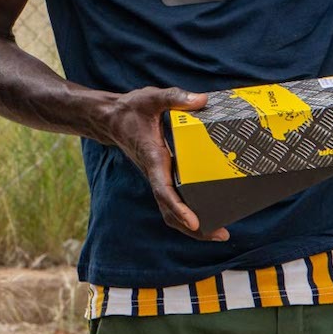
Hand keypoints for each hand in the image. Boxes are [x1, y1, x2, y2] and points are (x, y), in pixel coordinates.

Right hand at [100, 87, 229, 242]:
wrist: (110, 119)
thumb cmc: (131, 110)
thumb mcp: (151, 98)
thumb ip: (175, 98)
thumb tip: (202, 100)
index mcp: (153, 158)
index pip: (164, 189)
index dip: (178, 207)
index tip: (194, 222)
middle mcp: (155, 173)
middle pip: (169, 210)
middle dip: (193, 228)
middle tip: (221, 235)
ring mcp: (157, 177)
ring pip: (170, 210)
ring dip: (192, 226)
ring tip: (219, 233)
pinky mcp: (161, 176)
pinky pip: (172, 201)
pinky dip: (187, 212)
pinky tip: (208, 213)